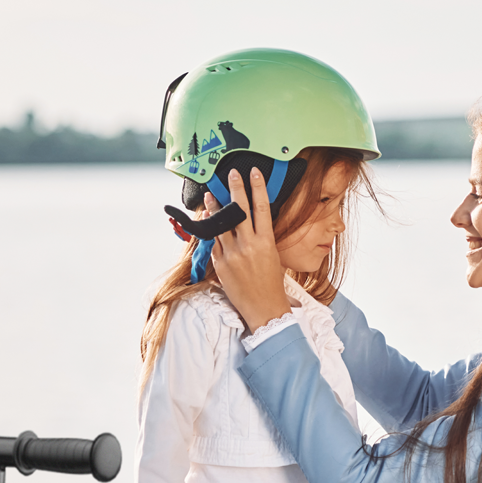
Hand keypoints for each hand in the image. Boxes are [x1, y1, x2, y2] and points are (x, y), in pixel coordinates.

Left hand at [208, 166, 292, 331]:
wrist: (264, 309)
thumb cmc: (272, 284)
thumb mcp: (274, 256)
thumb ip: (262, 238)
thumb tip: (253, 222)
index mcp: (266, 242)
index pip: (261, 208)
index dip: (257, 187)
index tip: (254, 173)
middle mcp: (249, 246)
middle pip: (240, 210)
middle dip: (235, 189)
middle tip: (231, 174)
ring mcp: (232, 255)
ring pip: (222, 224)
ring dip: (215, 207)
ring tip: (211, 194)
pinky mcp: (220, 264)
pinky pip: (214, 242)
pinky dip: (211, 229)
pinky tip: (208, 219)